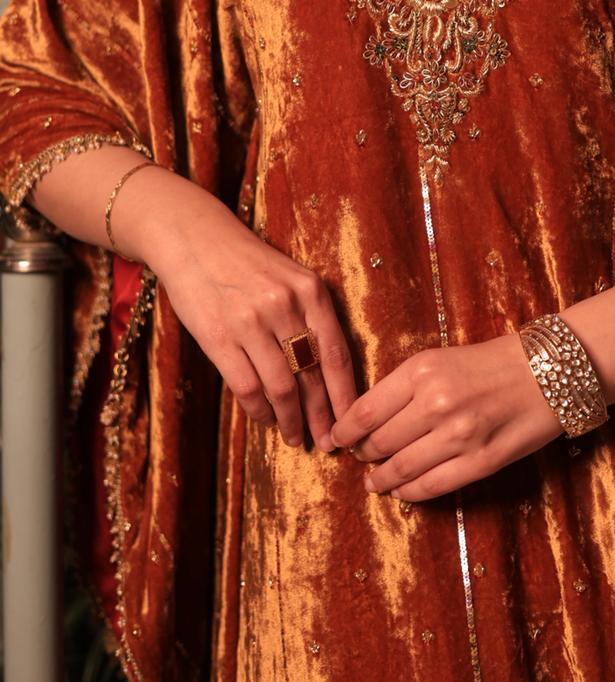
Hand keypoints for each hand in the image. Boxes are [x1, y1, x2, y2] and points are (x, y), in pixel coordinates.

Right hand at [121, 166, 358, 450]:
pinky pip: (247, 386)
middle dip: (323, 415)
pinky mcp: (219, 337)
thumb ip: (310, 316)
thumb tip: (328, 375)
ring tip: (297, 437)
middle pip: (313, 375)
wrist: (193, 238)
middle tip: (329, 442)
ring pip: (282, 387)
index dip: (346, 395)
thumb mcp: (290, 277)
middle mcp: (285, 305)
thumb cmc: (247, 262)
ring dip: (291, 420)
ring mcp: (251, 321)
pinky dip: (259, 409)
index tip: (353, 423)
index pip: (338, 353)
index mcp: (310, 290)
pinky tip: (266, 418)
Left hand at [329, 333, 564, 500]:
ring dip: (381, 480)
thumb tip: (367, 420)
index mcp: (420, 371)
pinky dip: (409, 493)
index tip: (337, 440)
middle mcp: (435, 403)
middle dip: (364, 455)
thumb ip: (404, 386)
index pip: (365, 411)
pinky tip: (402, 491)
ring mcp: (458, 436)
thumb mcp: (439, 359)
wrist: (548, 371)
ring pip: (400, 470)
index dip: (345, 432)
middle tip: (359, 458)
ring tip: (374, 482)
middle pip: (379, 443)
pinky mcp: (480, 463)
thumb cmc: (491, 362)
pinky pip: (431, 487)